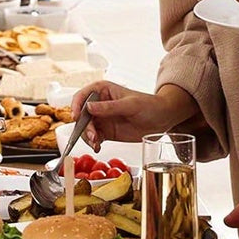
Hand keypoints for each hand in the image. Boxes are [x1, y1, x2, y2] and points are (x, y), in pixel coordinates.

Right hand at [75, 81, 192, 147]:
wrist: (162, 119)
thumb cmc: (149, 105)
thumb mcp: (129, 105)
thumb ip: (109, 107)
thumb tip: (89, 107)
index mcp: (102, 90)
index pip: (82, 96)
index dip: (76, 106)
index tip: (75, 117)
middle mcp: (99, 104)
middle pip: (82, 115)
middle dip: (83, 126)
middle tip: (92, 136)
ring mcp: (102, 119)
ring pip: (85, 128)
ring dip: (87, 137)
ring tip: (96, 143)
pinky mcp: (106, 131)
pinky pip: (94, 138)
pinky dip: (93, 143)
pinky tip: (97, 147)